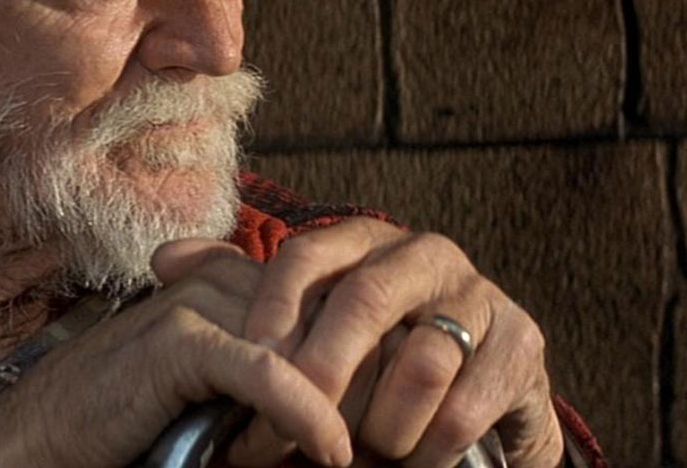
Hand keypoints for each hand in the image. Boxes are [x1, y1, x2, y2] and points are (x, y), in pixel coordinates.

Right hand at [0, 242, 350, 467]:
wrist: (45, 433)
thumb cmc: (130, 415)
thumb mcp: (214, 383)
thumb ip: (266, 369)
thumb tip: (351, 405)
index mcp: (231, 278)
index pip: (330, 305)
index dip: (368, 363)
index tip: (387, 418)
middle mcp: (219, 276)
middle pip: (328, 322)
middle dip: (359, 386)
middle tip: (376, 444)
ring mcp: (196, 301)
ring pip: (305, 347)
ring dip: (334, 407)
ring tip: (337, 456)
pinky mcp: (178, 340)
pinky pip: (266, 372)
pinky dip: (304, 413)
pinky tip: (330, 449)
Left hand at [229, 217, 563, 467]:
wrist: (472, 404)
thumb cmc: (370, 363)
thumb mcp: (305, 324)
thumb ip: (237, 287)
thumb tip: (162, 259)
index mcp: (367, 240)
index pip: (306, 256)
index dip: (273, 309)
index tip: (247, 361)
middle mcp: (426, 253)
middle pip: (364, 301)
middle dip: (324, 371)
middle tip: (299, 422)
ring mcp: (479, 295)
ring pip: (420, 359)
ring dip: (383, 421)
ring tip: (362, 450)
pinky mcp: (523, 343)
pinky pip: (467, 402)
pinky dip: (431, 446)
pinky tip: (414, 461)